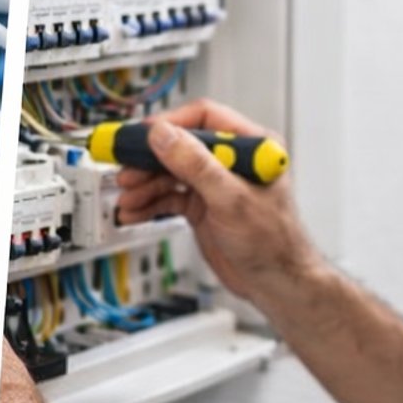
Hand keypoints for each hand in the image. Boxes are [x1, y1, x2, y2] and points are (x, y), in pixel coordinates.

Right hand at [114, 99, 327, 310]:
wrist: (276, 285)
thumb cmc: (274, 244)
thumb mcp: (231, 199)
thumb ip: (196, 165)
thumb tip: (165, 136)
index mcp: (250, 146)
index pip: (204, 118)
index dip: (171, 125)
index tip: (143, 135)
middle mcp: (229, 161)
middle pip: (179, 147)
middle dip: (149, 160)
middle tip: (126, 169)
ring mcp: (214, 184)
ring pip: (169, 173)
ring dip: (144, 185)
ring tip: (128, 198)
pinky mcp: (202, 205)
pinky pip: (168, 197)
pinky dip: (149, 204)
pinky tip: (135, 212)